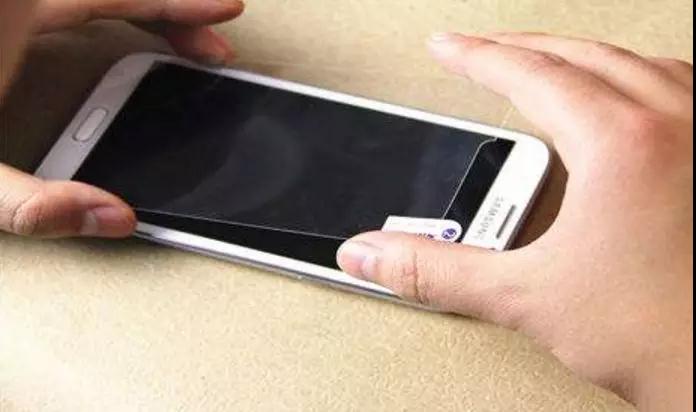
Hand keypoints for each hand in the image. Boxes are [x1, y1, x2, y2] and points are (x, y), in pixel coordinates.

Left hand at [0, 0, 244, 237]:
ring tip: (187, 42)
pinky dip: (118, 13)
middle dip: (178, 14)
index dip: (179, 3)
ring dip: (151, 12)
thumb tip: (114, 217)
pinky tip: (133, 39)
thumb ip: (32, 206)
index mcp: (15, 13)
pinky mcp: (9, 15)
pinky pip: (79, 2)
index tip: (225, 11)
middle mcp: (18, 0)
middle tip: (215, 50)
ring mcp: (14, 5)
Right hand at [337, 33, 692, 410]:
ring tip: (544, 64)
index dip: (476, 58)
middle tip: (480, 51)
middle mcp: (679, 124)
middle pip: (581, 56)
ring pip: (637, 63)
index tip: (447, 48)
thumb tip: (371, 256)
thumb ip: (435, 271)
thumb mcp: (527, 298)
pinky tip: (628, 98)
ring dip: (581, 57)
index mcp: (623, 145)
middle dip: (521, 48)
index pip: (529, 77)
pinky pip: (681, 86)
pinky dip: (637, 78)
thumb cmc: (666, 338)